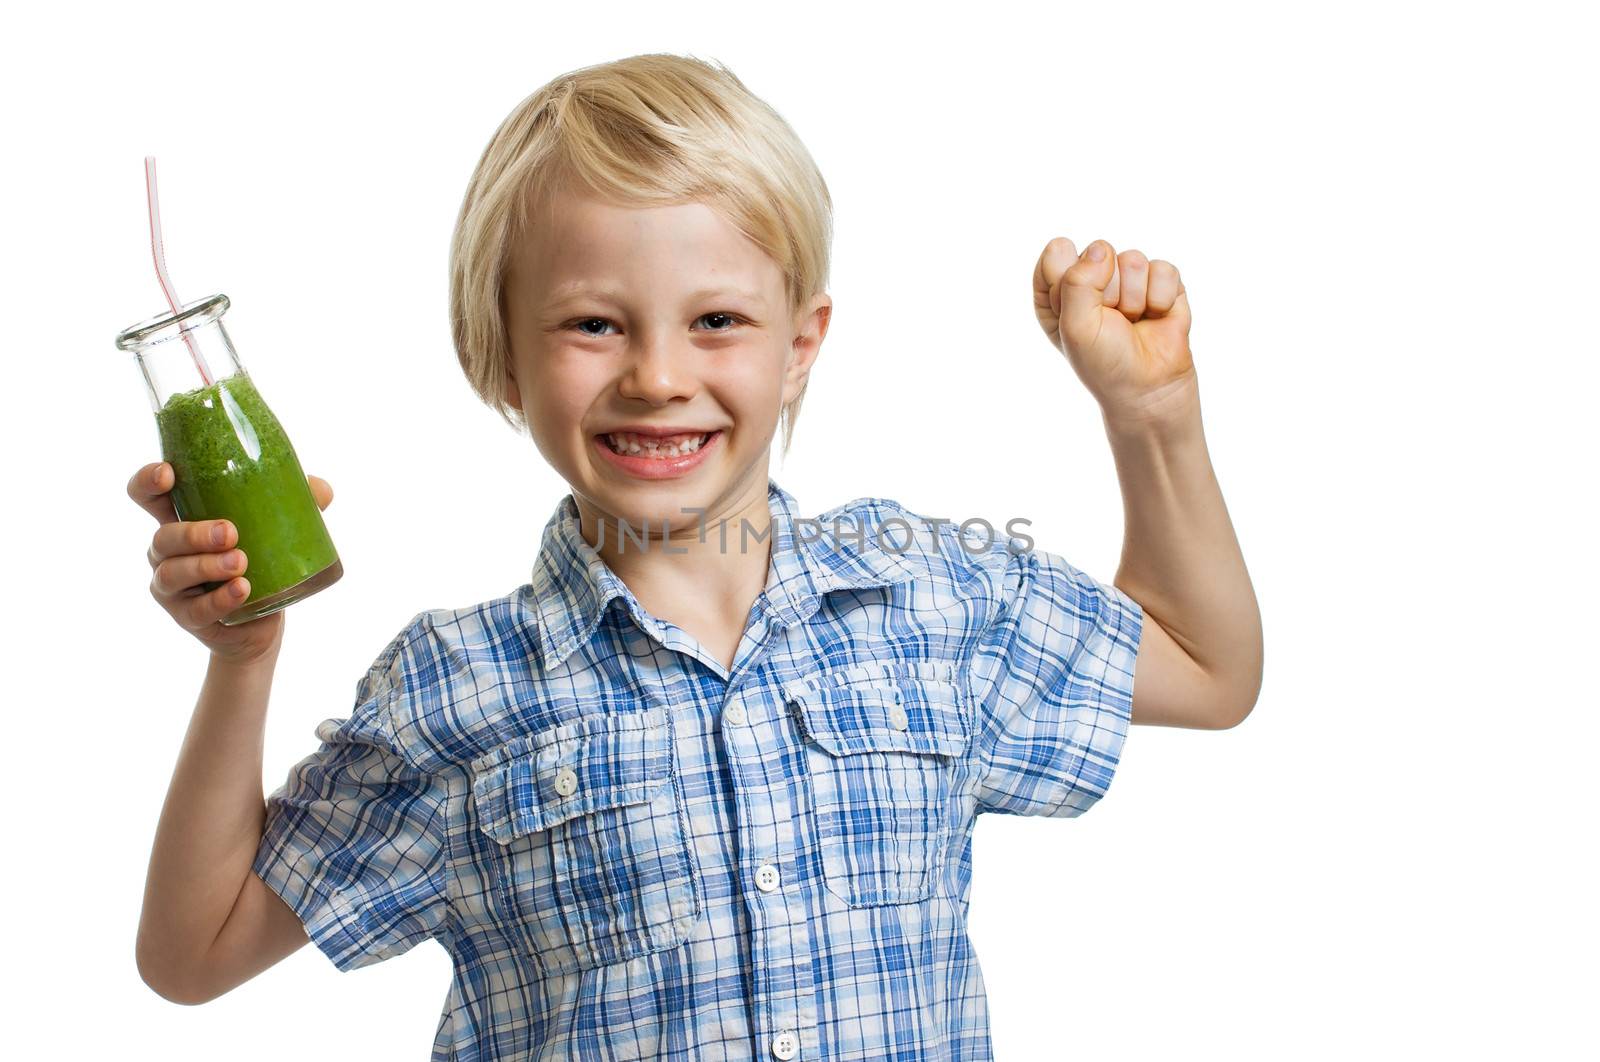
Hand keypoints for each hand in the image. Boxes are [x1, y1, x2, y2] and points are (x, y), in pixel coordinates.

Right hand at [128, 462, 334, 665]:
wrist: (263, 623)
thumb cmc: (261, 561)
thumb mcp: (276, 529)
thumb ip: (296, 504)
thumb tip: (322, 490)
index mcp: (183, 519)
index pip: (148, 495)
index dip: (148, 481)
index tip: (168, 474)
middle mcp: (168, 552)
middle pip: (163, 536)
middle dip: (193, 533)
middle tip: (231, 532)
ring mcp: (172, 587)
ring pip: (173, 573)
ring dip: (206, 566)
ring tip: (241, 562)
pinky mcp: (188, 618)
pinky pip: (197, 610)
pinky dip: (220, 599)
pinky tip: (242, 590)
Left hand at [1032, 237, 1197, 424]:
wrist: (1148, 389)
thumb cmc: (1104, 362)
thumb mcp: (1075, 327)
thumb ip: (1076, 282)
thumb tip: (1101, 249)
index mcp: (1057, 287)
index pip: (1057, 252)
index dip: (1070, 281)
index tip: (1077, 313)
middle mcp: (1091, 277)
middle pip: (1099, 252)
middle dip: (1108, 293)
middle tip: (1112, 323)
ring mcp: (1127, 277)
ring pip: (1133, 260)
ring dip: (1135, 299)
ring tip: (1133, 322)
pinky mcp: (1161, 281)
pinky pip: (1163, 269)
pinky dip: (1161, 299)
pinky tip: (1156, 317)